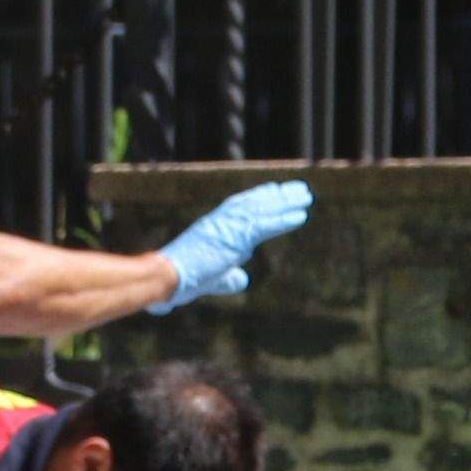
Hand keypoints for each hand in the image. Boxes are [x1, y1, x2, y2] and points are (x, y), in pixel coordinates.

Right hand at [152, 180, 313, 311]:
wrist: (165, 278)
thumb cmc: (181, 281)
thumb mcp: (212, 278)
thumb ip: (229, 277)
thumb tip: (243, 279)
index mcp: (214, 228)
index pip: (240, 208)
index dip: (259, 198)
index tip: (276, 191)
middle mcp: (221, 222)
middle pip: (254, 203)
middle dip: (278, 196)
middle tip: (300, 189)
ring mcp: (226, 228)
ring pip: (261, 210)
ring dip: (285, 203)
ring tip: (305, 196)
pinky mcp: (232, 239)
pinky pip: (263, 226)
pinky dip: (282, 220)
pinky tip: (300, 216)